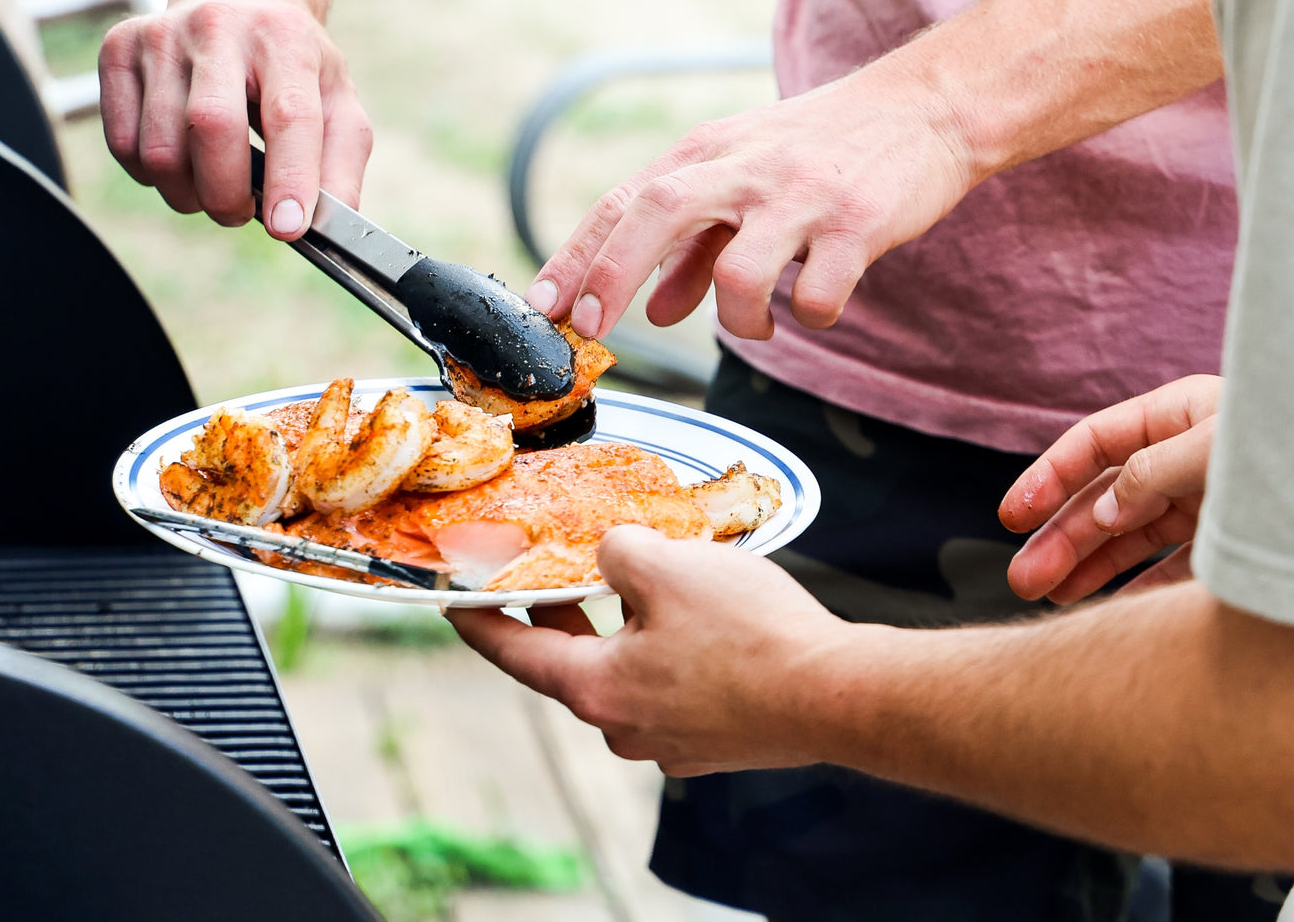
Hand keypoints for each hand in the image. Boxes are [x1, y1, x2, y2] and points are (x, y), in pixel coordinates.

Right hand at [99, 0, 371, 237]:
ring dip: (189, 194)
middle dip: (227, 195)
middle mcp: (219, 27)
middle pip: (211, 128)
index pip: (289, 115)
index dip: (289, 178)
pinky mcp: (117, 50)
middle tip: (242, 212)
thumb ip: (342, 165)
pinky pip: (123, 145)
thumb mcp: (337, 105)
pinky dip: (152, 176)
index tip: (287, 227)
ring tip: (214, 184)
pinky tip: (181, 161)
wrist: (238, 3)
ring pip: (160, 150)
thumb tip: (330, 222)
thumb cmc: (292, 69)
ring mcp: (160, 35)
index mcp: (285, 39)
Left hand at [444, 525, 848, 775]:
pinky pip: (674, 690)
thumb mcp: (668, 565)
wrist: (837, 696)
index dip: (481, 621)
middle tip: (557, 572)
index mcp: (597, 689)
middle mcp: (624, 729)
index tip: (457, 603)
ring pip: (629, 675)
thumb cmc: (751, 636)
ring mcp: (671, 743)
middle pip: (573, 663)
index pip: (516, 653)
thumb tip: (612, 554)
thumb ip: (618, 550)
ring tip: (647, 583)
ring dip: (626, 630)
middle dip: (565, 613)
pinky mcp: (715, 743)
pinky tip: (701, 620)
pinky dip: (670, 653)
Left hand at [523, 60, 980, 340]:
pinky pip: (818, 296)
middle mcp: (747, 169)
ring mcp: (802, 197)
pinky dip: (813, 317)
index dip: (578, 255)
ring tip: (757, 323)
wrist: (927, 108)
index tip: (545, 306)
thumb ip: (698, 249)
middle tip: (594, 328)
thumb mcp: (750, 182)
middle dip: (612, 274)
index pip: (625, 200)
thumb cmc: (826, 149)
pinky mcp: (858, 225)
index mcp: (710, 154)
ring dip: (737, 320)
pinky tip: (822, 303)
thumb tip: (657, 309)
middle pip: (658, 212)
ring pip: (740, 273)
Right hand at [998, 374, 1221, 603]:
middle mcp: (1182, 458)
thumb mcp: (1215, 445)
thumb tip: (1102, 515)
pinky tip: (1112, 609)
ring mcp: (1204, 499)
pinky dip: (1144, 587)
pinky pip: (1175, 567)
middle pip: (1102, 497)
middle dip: (1059, 538)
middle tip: (1023, 580)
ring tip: (1050, 597)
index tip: (1014, 516)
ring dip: (1088, 565)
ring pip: (1130, 534)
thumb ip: (1152, 474)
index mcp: (1176, 416)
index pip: (1093, 443)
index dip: (1048, 477)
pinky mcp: (1227, 541)